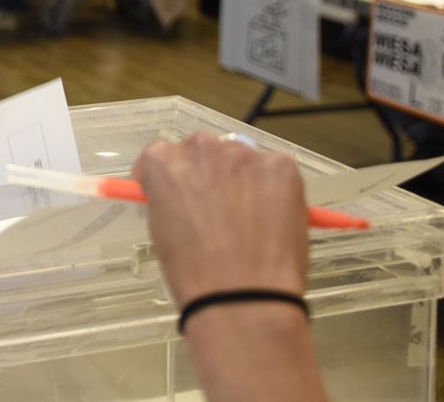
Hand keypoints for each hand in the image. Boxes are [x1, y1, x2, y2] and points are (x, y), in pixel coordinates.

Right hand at [132, 133, 307, 306]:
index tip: (176, 196)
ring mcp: (244, 155)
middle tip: (215, 208)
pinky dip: (272, 188)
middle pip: (203, 150)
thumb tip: (185, 195)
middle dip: (206, 173)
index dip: (170, 178)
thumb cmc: (192, 270)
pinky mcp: (281, 168)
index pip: (162, 155)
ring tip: (248, 218)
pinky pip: (273, 170)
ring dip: (240, 178)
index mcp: (164, 161)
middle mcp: (202, 147)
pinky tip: (270, 218)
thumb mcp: (161, 227)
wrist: (242, 296)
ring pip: (240, 158)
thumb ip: (169, 198)